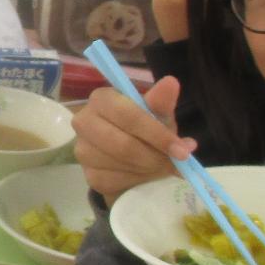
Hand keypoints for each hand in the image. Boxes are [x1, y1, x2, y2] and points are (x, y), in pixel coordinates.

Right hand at [72, 76, 190, 202]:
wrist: (130, 155)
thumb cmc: (144, 128)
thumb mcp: (156, 114)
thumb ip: (161, 102)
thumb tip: (171, 83)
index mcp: (102, 99)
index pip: (128, 116)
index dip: (157, 134)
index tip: (182, 150)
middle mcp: (84, 121)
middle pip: (122, 145)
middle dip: (154, 157)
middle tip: (175, 163)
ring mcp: (82, 150)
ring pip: (120, 165)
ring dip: (148, 169)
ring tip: (162, 166)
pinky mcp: (87, 175)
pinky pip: (116, 181)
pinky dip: (137, 180)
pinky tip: (145, 174)